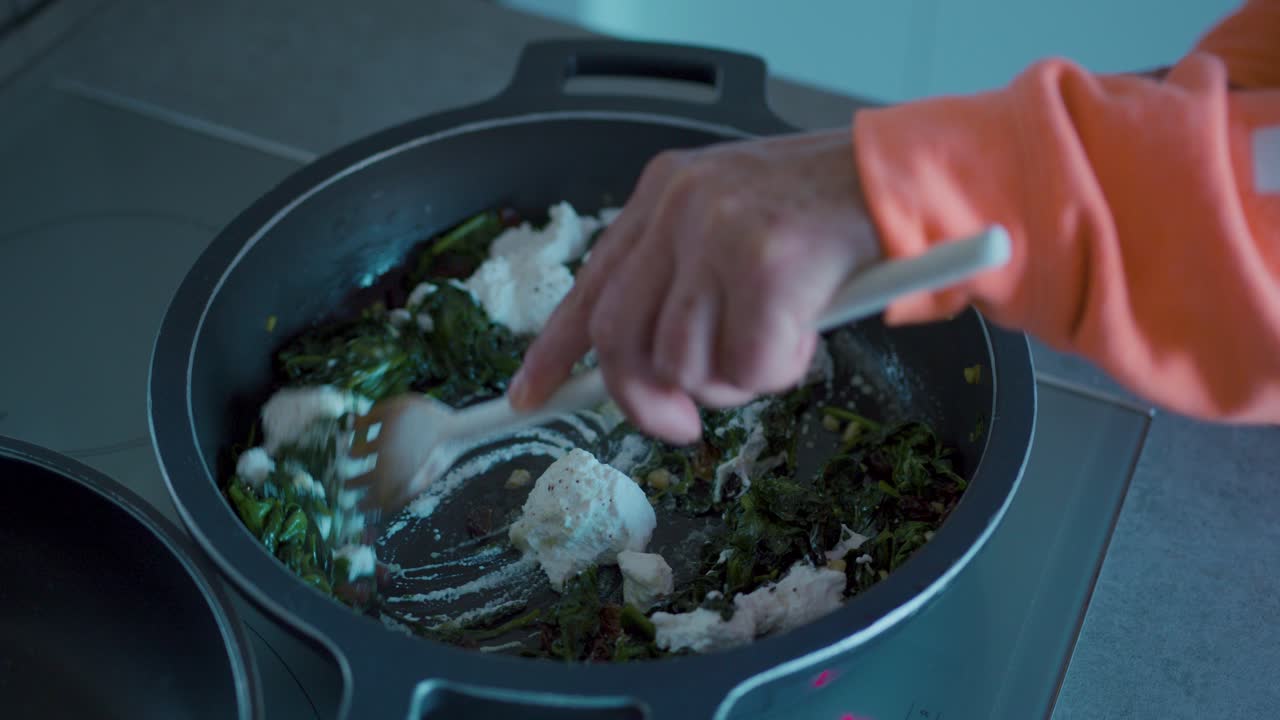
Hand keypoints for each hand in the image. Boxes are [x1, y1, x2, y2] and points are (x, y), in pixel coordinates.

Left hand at [508, 128, 881, 443]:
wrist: (913, 180)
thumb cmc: (829, 218)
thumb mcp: (736, 231)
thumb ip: (685, 285)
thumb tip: (649, 374)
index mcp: (664, 194)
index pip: (589, 286)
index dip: (555, 352)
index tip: (530, 397)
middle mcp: (680, 206)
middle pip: (619, 336)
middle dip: (645, 401)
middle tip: (682, 425)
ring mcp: (722, 231)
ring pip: (684, 362)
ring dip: (733, 381)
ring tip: (777, 347)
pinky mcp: (769, 264)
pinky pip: (748, 366)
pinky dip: (778, 372)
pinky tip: (807, 335)